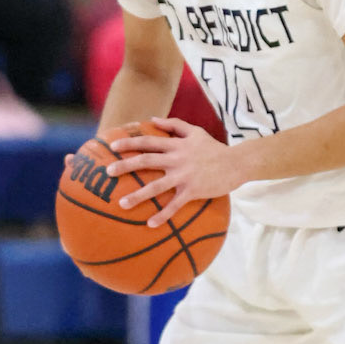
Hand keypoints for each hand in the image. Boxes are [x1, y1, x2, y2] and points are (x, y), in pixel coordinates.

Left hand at [106, 116, 240, 226]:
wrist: (236, 163)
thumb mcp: (195, 131)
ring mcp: (184, 176)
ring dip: (138, 196)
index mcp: (176, 145)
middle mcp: (177, 159)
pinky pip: (175, 205)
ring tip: (122, 204)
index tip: (112, 145)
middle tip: (108, 172)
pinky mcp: (193, 191)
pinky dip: (163, 215)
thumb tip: (153, 119)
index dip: (130, 142)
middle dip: (125, 166)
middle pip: (146, 161)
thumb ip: (174, 124)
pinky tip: (150, 224)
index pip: (148, 141)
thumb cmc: (214, 148)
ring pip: (157, 186)